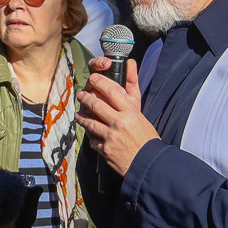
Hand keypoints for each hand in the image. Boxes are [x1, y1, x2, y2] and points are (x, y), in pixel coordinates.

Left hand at [75, 56, 158, 176]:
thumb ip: (132, 91)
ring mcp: (110, 137)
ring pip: (90, 123)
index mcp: (130, 112)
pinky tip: (90, 134)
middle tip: (81, 95)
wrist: (149, 163)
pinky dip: (91, 137)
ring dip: (82, 117)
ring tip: (79, 114)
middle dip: (85, 98)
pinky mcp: (105, 150)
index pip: (112, 91)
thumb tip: (130, 64)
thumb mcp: (141, 114)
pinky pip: (93, 140)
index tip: (92, 78)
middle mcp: (119, 122)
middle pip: (96, 105)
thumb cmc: (148, 138)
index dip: (99, 82)